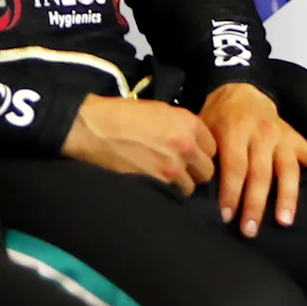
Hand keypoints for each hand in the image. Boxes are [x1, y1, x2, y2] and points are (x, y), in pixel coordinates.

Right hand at [64, 95, 217, 195]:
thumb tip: (194, 143)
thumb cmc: (123, 114)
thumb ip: (182, 127)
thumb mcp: (160, 111)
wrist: (94, 128)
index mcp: (188, 123)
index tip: (193, 155)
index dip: (202, 152)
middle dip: (196, 171)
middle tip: (182, 170)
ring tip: (166, 179)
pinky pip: (172, 194)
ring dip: (182, 184)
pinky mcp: (156, 183)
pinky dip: (166, 192)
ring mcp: (172, 168)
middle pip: (207, 171)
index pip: (212, 147)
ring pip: (191, 186)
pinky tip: (156, 183)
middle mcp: (186, 146)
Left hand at [200, 82, 306, 236]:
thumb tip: (202, 188)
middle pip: (261, 173)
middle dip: (255, 204)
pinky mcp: (298, 139)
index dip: (231, 193)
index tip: (227, 216)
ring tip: (285, 222)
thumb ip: (206, 155)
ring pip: (288, 169)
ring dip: (287, 197)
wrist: (241, 92)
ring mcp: (283, 136)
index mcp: (235, 130)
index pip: (235, 166)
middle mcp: (262, 133)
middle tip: (250, 230)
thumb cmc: (219, 119)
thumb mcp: (205, 130)